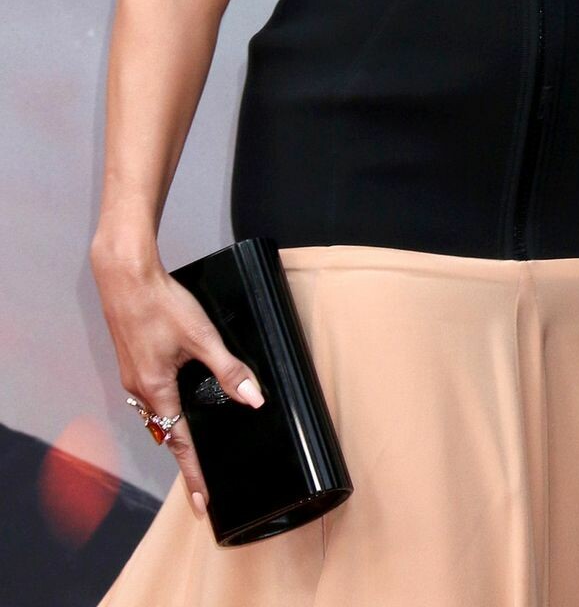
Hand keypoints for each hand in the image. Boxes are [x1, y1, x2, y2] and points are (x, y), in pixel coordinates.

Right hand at [90, 239, 264, 518]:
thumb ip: (229, 369)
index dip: (194, 473)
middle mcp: (140, 390)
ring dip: (174, 430)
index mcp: (156, 391)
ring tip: (194, 446)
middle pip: (165, 433)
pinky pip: (152, 395)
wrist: (126, 276)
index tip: (202, 502)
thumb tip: (253, 398)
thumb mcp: (202, 337)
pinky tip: (181, 398)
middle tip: (202, 478)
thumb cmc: (162, 304)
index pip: (179, 445)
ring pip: (157, 414)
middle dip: (184, 456)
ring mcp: (134, 376)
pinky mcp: (134, 361)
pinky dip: (167, 406)